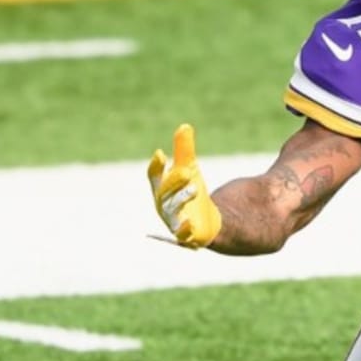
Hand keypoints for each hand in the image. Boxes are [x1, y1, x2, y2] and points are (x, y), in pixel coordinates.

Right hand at [147, 124, 221, 248]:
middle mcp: (163, 205)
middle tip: (186, 171)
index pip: (154, 177)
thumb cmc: (190, 192)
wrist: (206, 222)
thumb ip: (184, 150)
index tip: (160, 155)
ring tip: (194, 188)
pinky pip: (182, 234)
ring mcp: (174, 221)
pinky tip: (191, 223)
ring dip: (182, 200)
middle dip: (174, 182)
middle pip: (165, 193)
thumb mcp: (189, 169)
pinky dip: (185, 230)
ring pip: (173, 211)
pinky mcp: (187, 235)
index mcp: (161, 189)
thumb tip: (185, 126)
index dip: (155, 168)